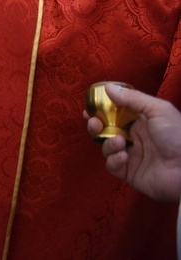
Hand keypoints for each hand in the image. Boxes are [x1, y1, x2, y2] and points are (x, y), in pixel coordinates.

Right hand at [86, 83, 180, 201]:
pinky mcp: (129, 173)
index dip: (100, 111)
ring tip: (119, 142)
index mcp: (140, 121)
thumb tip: (108, 88)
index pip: (114, 114)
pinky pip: (112, 166)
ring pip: (106, 147)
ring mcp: (131, 156)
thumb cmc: (177, 135)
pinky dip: (114, 160)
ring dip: (107, 143)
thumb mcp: (158, 110)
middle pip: (105, 130)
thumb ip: (132, 98)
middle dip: (96, 126)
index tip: (89, 109)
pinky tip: (124, 157)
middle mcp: (134, 137)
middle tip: (94, 124)